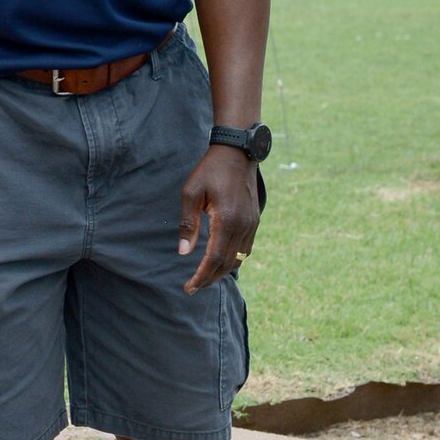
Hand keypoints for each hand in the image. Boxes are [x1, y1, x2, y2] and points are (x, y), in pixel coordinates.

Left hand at [178, 146, 259, 293]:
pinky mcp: (254, 221)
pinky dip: (233, 260)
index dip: (201, 277)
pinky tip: (220, 261)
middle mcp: (243, 226)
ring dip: (221, 272)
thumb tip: (184, 252)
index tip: (189, 288)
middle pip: (227, 264)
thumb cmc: (210, 171)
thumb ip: (188, 224)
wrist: (237, 152)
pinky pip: (245, 249)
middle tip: (193, 287)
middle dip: (210, 279)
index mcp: (226, 221)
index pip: (213, 259)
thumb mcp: (191, 193)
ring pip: (238, 259)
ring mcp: (251, 224)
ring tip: (204, 278)